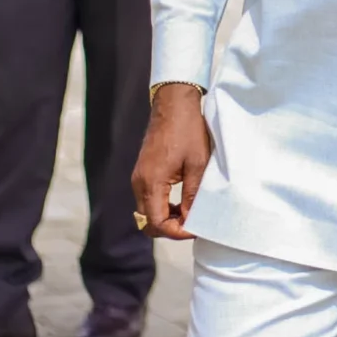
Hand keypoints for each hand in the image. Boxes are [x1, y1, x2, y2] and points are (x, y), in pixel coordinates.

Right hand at [131, 84, 212, 240]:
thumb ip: (193, 195)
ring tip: (190, 214)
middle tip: (193, 225)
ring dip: (166, 218)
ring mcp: (138, 178)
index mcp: (151, 183)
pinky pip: (148, 199)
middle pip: (148, 222)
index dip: (176, 232)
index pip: (156, 223)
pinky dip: (163, 207)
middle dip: (170, 229)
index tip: (195, 229)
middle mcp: (139, 183)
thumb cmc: (188, 131)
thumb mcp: (198, 165)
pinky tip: (181, 203)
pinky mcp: (142, 172)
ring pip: (147, 212)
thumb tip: (191, 221)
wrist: (173, 104)